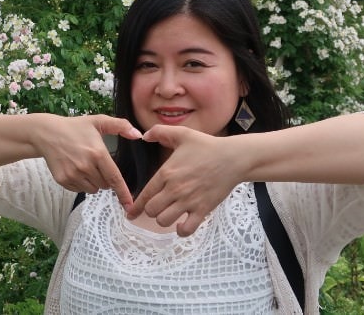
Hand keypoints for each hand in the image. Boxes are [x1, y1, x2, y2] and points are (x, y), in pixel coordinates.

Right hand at [35, 114, 141, 209]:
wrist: (46, 134)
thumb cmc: (74, 127)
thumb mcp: (98, 121)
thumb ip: (120, 125)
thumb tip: (138, 134)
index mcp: (97, 153)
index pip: (114, 178)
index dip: (123, 193)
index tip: (130, 205)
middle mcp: (86, 166)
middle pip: (105, 185)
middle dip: (104, 178)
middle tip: (95, 163)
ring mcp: (73, 175)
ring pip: (93, 189)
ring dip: (93, 182)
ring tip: (84, 165)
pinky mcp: (63, 180)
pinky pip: (79, 190)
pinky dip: (81, 183)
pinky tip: (74, 169)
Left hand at [128, 125, 245, 235]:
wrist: (232, 158)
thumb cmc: (207, 146)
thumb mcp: (182, 134)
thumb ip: (160, 132)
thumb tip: (143, 136)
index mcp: (166, 173)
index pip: (145, 194)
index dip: (135, 207)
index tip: (131, 214)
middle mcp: (175, 189)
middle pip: (151, 211)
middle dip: (151, 211)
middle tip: (158, 206)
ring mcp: (189, 201)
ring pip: (164, 221)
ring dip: (164, 220)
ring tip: (169, 214)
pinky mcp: (203, 209)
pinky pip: (187, 229)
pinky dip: (182, 230)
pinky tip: (181, 224)